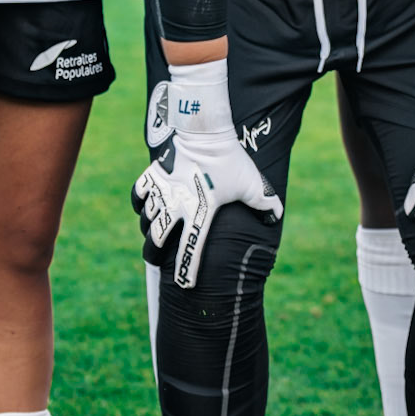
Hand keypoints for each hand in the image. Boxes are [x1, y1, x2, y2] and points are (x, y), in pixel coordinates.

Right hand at [132, 129, 280, 288]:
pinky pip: (138, 195)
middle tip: (156, 258)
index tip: (185, 285)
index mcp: (200, 211)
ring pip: (145, 219)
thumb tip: (276, 217)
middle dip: (154, 254)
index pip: (190, 249)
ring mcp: (162, 190)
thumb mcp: (252, 183)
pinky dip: (139, 203)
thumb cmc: (231, 159)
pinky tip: (145, 206)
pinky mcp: (153, 174)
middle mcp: (177, 205)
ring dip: (148, 228)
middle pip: (155, 240)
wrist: (206, 130)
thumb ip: (266, 203)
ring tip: (153, 232)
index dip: (186, 270)